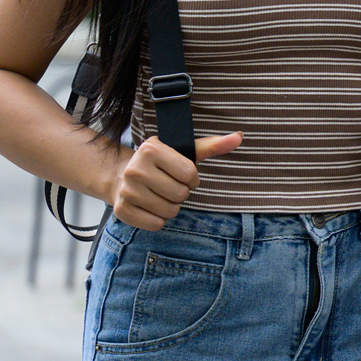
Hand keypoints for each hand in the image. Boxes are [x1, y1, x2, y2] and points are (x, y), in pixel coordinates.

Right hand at [111, 132, 242, 229]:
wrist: (120, 175)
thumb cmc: (160, 163)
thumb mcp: (184, 151)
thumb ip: (213, 145)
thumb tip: (240, 136)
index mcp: (151, 149)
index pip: (190, 174)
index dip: (192, 178)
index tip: (184, 175)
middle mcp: (136, 168)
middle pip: (180, 194)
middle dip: (182, 193)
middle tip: (170, 185)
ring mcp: (127, 190)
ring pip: (169, 211)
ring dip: (172, 207)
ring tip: (161, 195)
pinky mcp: (122, 210)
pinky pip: (156, 224)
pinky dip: (159, 219)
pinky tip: (151, 206)